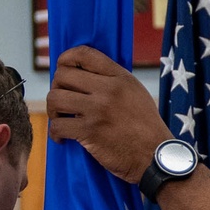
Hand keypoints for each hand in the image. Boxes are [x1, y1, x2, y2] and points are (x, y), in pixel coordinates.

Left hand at [47, 45, 170, 183]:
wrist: (156, 155)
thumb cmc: (146, 126)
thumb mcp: (136, 92)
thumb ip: (113, 80)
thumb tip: (83, 74)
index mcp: (120, 77)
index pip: (84, 54)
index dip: (66, 58)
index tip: (62, 70)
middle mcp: (108, 89)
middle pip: (62, 75)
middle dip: (57, 87)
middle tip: (62, 101)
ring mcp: (97, 110)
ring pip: (54, 98)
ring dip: (53, 110)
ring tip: (60, 118)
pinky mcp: (89, 132)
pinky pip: (57, 125)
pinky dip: (55, 133)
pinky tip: (62, 138)